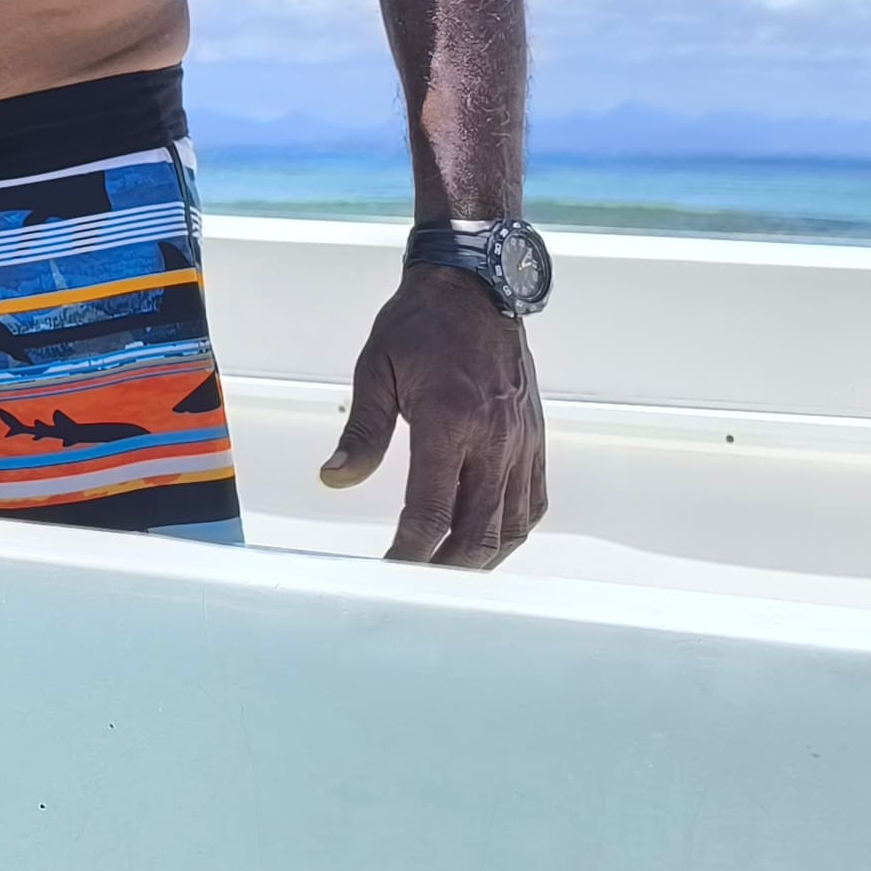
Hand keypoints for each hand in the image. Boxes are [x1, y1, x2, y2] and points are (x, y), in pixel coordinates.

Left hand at [317, 265, 545, 567]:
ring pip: (511, 525)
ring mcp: (521, 440)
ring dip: (481, 558)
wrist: (475, 283)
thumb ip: (361, 432)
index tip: (387, 571)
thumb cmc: (420, 323)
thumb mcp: (376, 369)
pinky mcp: (535, 437)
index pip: (430, 511)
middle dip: (446, 569)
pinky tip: (487, 538)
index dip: (408, 551)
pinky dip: (511, 529)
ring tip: (450, 573)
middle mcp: (494, 438)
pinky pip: (533, 500)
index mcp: (450, 422)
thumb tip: (334, 479)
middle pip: (476, 531)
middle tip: (417, 587)